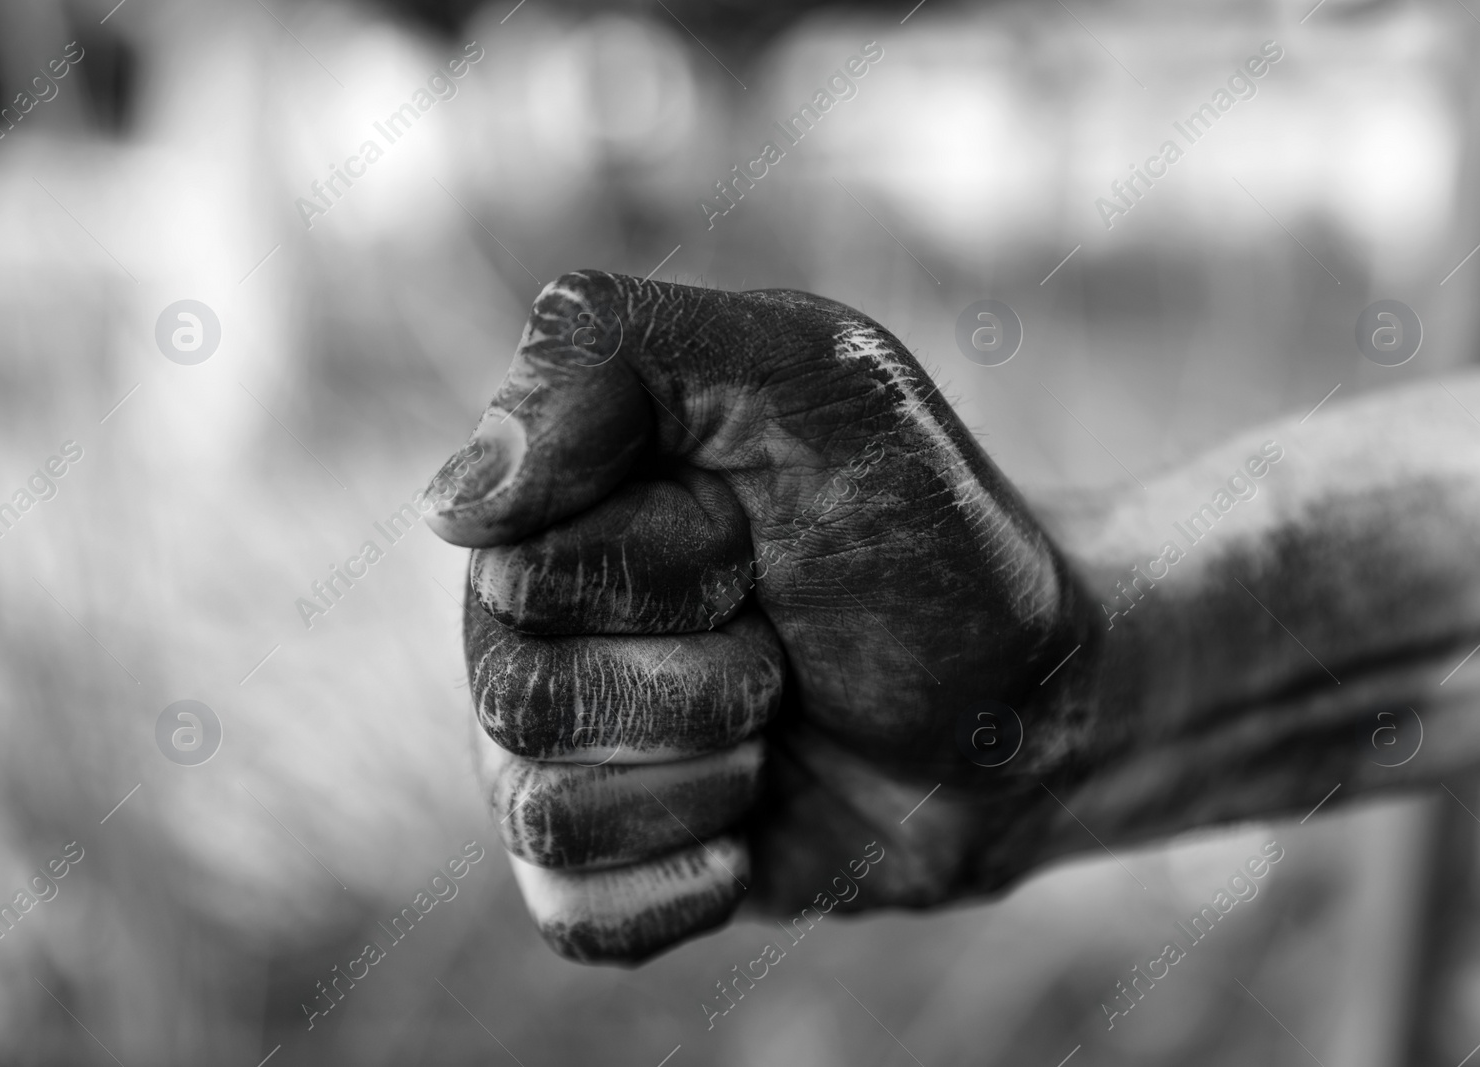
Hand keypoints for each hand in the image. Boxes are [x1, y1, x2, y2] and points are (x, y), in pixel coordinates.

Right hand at [425, 271, 1093, 962]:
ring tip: (778, 720)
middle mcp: (530, 627)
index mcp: (553, 503)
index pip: (522, 565)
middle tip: (784, 636)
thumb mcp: (814, 371)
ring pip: (544, 811)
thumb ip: (618, 351)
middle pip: (522, 694)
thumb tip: (455, 506)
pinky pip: (574, 915)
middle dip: (709, 675)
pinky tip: (750, 834)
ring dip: (713, 772)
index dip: (672, 562)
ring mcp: (562, 752)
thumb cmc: (924, 529)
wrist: (1024, 700)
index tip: (760, 527)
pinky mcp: (608, 870)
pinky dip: (686, 883)